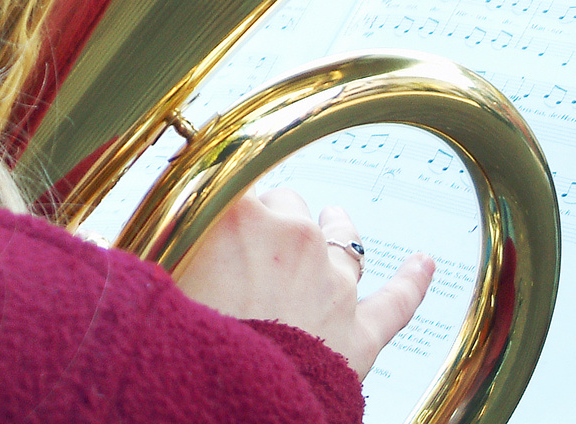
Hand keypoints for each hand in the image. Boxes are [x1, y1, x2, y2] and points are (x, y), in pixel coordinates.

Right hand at [172, 188, 434, 376]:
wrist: (228, 404)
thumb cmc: (178, 342)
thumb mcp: (151, 269)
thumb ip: (155, 233)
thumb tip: (153, 208)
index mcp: (237, 212)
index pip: (230, 174)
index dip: (217, 189)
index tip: (205, 194)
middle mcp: (291, 237)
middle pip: (284, 203)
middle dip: (268, 216)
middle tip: (245, 238)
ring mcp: (332, 283)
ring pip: (340, 236)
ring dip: (333, 227)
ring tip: (333, 219)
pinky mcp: (359, 333)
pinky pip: (396, 301)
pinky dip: (412, 281)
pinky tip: (424, 265)